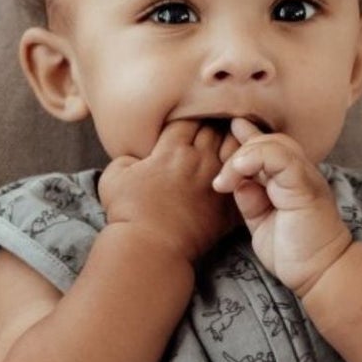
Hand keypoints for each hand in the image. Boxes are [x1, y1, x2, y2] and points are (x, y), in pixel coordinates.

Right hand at [98, 118, 242, 265]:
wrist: (150, 248)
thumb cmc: (128, 213)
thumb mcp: (114, 176)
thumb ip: (126, 156)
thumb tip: (137, 155)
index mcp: (172, 150)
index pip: (190, 118)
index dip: (190, 114)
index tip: (189, 117)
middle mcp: (199, 161)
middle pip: (215, 128)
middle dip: (213, 122)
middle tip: (213, 121)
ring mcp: (216, 182)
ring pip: (235, 149)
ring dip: (233, 141)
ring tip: (232, 138)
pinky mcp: (227, 206)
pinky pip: (247, 181)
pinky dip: (247, 171)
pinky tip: (245, 168)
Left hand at [211, 116, 353, 294]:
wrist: (320, 271)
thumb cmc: (294, 251)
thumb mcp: (261, 222)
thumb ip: (250, 199)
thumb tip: (237, 182)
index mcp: (289, 179)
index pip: (269, 147)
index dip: (248, 136)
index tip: (229, 131)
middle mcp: (299, 172)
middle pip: (268, 140)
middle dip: (238, 151)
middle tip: (221, 181)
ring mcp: (304, 176)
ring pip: (273, 143)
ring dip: (243, 156)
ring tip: (226, 180)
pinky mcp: (304, 186)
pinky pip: (281, 158)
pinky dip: (256, 158)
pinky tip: (240, 170)